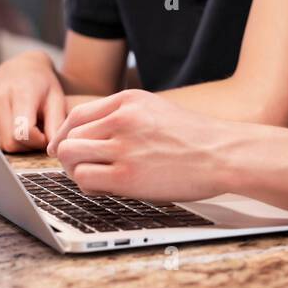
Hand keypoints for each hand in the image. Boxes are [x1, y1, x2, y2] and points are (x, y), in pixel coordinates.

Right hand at [0, 51, 66, 152]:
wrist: (20, 67)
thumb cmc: (42, 85)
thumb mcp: (57, 100)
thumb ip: (57, 124)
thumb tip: (54, 149)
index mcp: (20, 92)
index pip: (22, 133)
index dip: (37, 141)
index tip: (44, 134)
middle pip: (9, 143)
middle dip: (26, 145)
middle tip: (35, 131)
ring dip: (12, 142)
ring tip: (22, 126)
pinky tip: (7, 125)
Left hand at [47, 90, 228, 202]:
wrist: (224, 154)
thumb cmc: (194, 137)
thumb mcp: (156, 109)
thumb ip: (123, 116)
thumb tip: (88, 135)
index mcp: (129, 100)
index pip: (77, 115)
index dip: (64, 135)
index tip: (63, 148)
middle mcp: (122, 119)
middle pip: (70, 137)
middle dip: (69, 156)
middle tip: (82, 167)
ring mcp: (124, 147)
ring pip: (72, 157)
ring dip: (76, 171)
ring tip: (95, 177)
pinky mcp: (127, 176)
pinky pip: (85, 180)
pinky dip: (89, 185)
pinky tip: (107, 187)